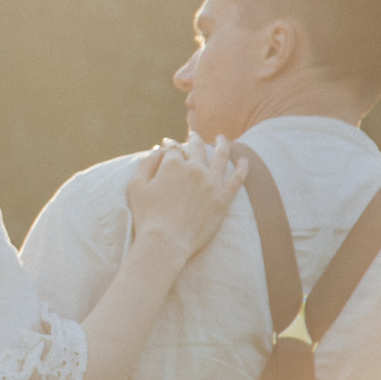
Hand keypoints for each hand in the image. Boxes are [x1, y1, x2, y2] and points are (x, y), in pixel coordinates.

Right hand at [125, 135, 246, 260]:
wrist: (165, 243)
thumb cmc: (146, 217)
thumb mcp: (136, 186)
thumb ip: (146, 164)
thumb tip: (158, 150)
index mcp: (173, 164)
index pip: (174, 150)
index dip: (170, 148)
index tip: (169, 148)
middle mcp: (194, 168)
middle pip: (198, 147)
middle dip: (195, 139)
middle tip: (195, 136)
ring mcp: (211, 183)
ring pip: (221, 156)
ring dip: (222, 144)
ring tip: (222, 138)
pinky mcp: (223, 199)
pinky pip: (237, 178)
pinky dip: (242, 167)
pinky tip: (245, 160)